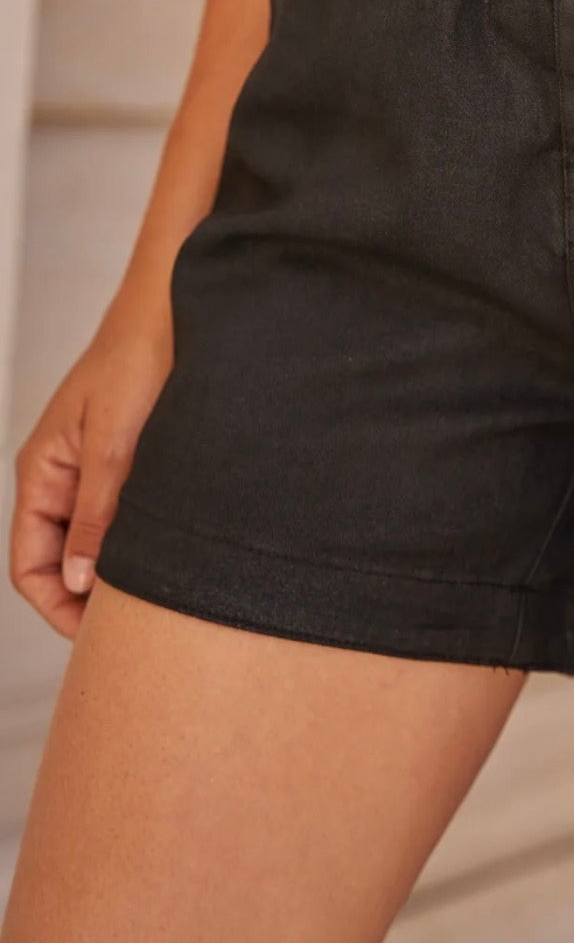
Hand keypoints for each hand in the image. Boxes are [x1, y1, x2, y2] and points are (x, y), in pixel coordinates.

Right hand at [10, 294, 172, 638]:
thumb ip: (97, 514)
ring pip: (96, 543)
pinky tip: (174, 553)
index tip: (98, 634)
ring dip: (119, 570)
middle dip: (89, 599)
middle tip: (138, 625)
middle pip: (61, 563)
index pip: (29, 566)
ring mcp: (96, 471)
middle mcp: (63, 478)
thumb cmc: (137, 359)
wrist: (176, 309)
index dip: (57, 607)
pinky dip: (140, 541)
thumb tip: (80, 583)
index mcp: (42, 474)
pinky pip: (124, 518)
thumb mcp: (115, 444)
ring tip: (160, 593)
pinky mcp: (132, 462)